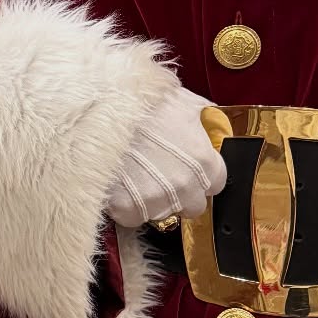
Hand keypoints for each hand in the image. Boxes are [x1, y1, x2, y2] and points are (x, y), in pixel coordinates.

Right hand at [105, 86, 227, 228]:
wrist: (101, 109)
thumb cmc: (140, 102)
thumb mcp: (181, 100)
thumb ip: (200, 118)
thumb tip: (204, 121)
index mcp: (204, 161)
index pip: (216, 184)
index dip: (201, 176)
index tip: (188, 169)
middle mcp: (185, 185)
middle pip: (192, 206)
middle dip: (180, 194)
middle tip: (160, 175)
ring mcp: (157, 200)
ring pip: (161, 213)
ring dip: (152, 200)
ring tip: (135, 175)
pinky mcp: (127, 208)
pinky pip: (132, 217)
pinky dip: (126, 206)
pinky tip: (120, 184)